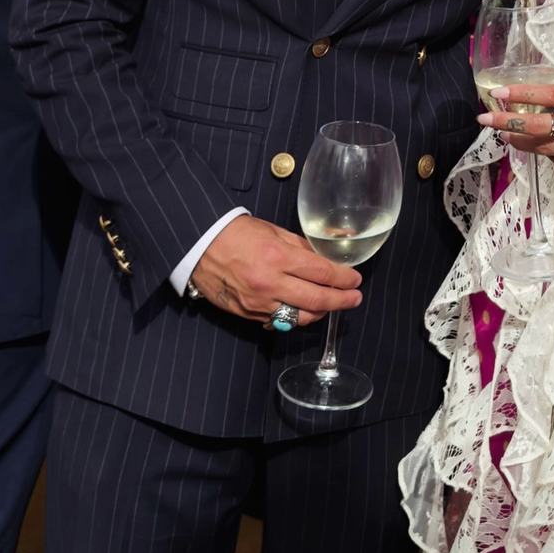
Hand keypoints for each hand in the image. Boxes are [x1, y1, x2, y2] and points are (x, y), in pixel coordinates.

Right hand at [190, 215, 361, 325]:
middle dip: (341, 301)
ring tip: (332, 305)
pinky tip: (304, 310)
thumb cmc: (234, 232)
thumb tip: (322, 258)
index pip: (322, 273)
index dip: (344, 278)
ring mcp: (258, 303)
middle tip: (355, 298)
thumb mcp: (272, 231)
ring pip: (299, 318)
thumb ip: (299, 247)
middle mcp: (270, 284)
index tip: (356, 280)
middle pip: (316, 300)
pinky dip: (295, 317)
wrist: (197, 245)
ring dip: (321, 313)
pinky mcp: (247, 314)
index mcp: (278, 258)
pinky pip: (278, 321)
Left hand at [476, 81, 553, 174]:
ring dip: (522, 141)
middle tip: (485, 119)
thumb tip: (541, 98)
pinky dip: (549, 154)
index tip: (498, 92)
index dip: (521, 93)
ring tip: (507, 135)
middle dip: (508, 121)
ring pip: (545, 146)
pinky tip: (543, 148)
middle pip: (539, 123)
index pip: (549, 93)